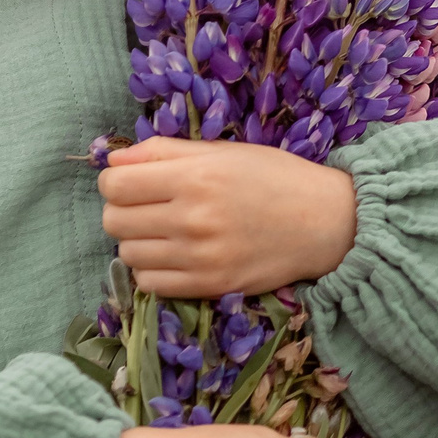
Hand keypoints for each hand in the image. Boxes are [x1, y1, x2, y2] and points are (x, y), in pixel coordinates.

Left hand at [98, 138, 357, 296]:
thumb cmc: (274, 177)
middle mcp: (193, 217)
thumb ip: (163, 152)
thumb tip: (113, 160)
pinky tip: (172, 256)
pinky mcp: (211, 285)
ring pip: (128, 254)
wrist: (325, 222)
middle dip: (121, 211)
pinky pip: (150, 283)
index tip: (129, 182)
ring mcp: (201, 257)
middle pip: (114, 221)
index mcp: (195, 176)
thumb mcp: (222, 151)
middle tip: (146, 207)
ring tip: (162, 232)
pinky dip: (152, 270)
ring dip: (136, 242)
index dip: (113, 182)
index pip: (115, 185)